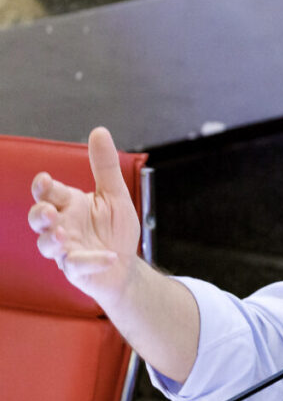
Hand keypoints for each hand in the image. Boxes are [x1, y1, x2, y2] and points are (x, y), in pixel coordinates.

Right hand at [27, 127, 140, 307]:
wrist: (126, 264)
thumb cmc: (115, 229)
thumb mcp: (114, 195)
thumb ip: (105, 167)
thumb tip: (99, 131)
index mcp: (69, 204)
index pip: (48, 193)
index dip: (43, 187)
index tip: (45, 180)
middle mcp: (61, 226)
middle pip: (38, 218)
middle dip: (39, 214)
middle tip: (48, 212)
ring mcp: (65, 249)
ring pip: (46, 245)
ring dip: (51, 239)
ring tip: (61, 233)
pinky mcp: (77, 269)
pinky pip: (77, 266)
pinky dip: (91, 261)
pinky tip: (109, 256)